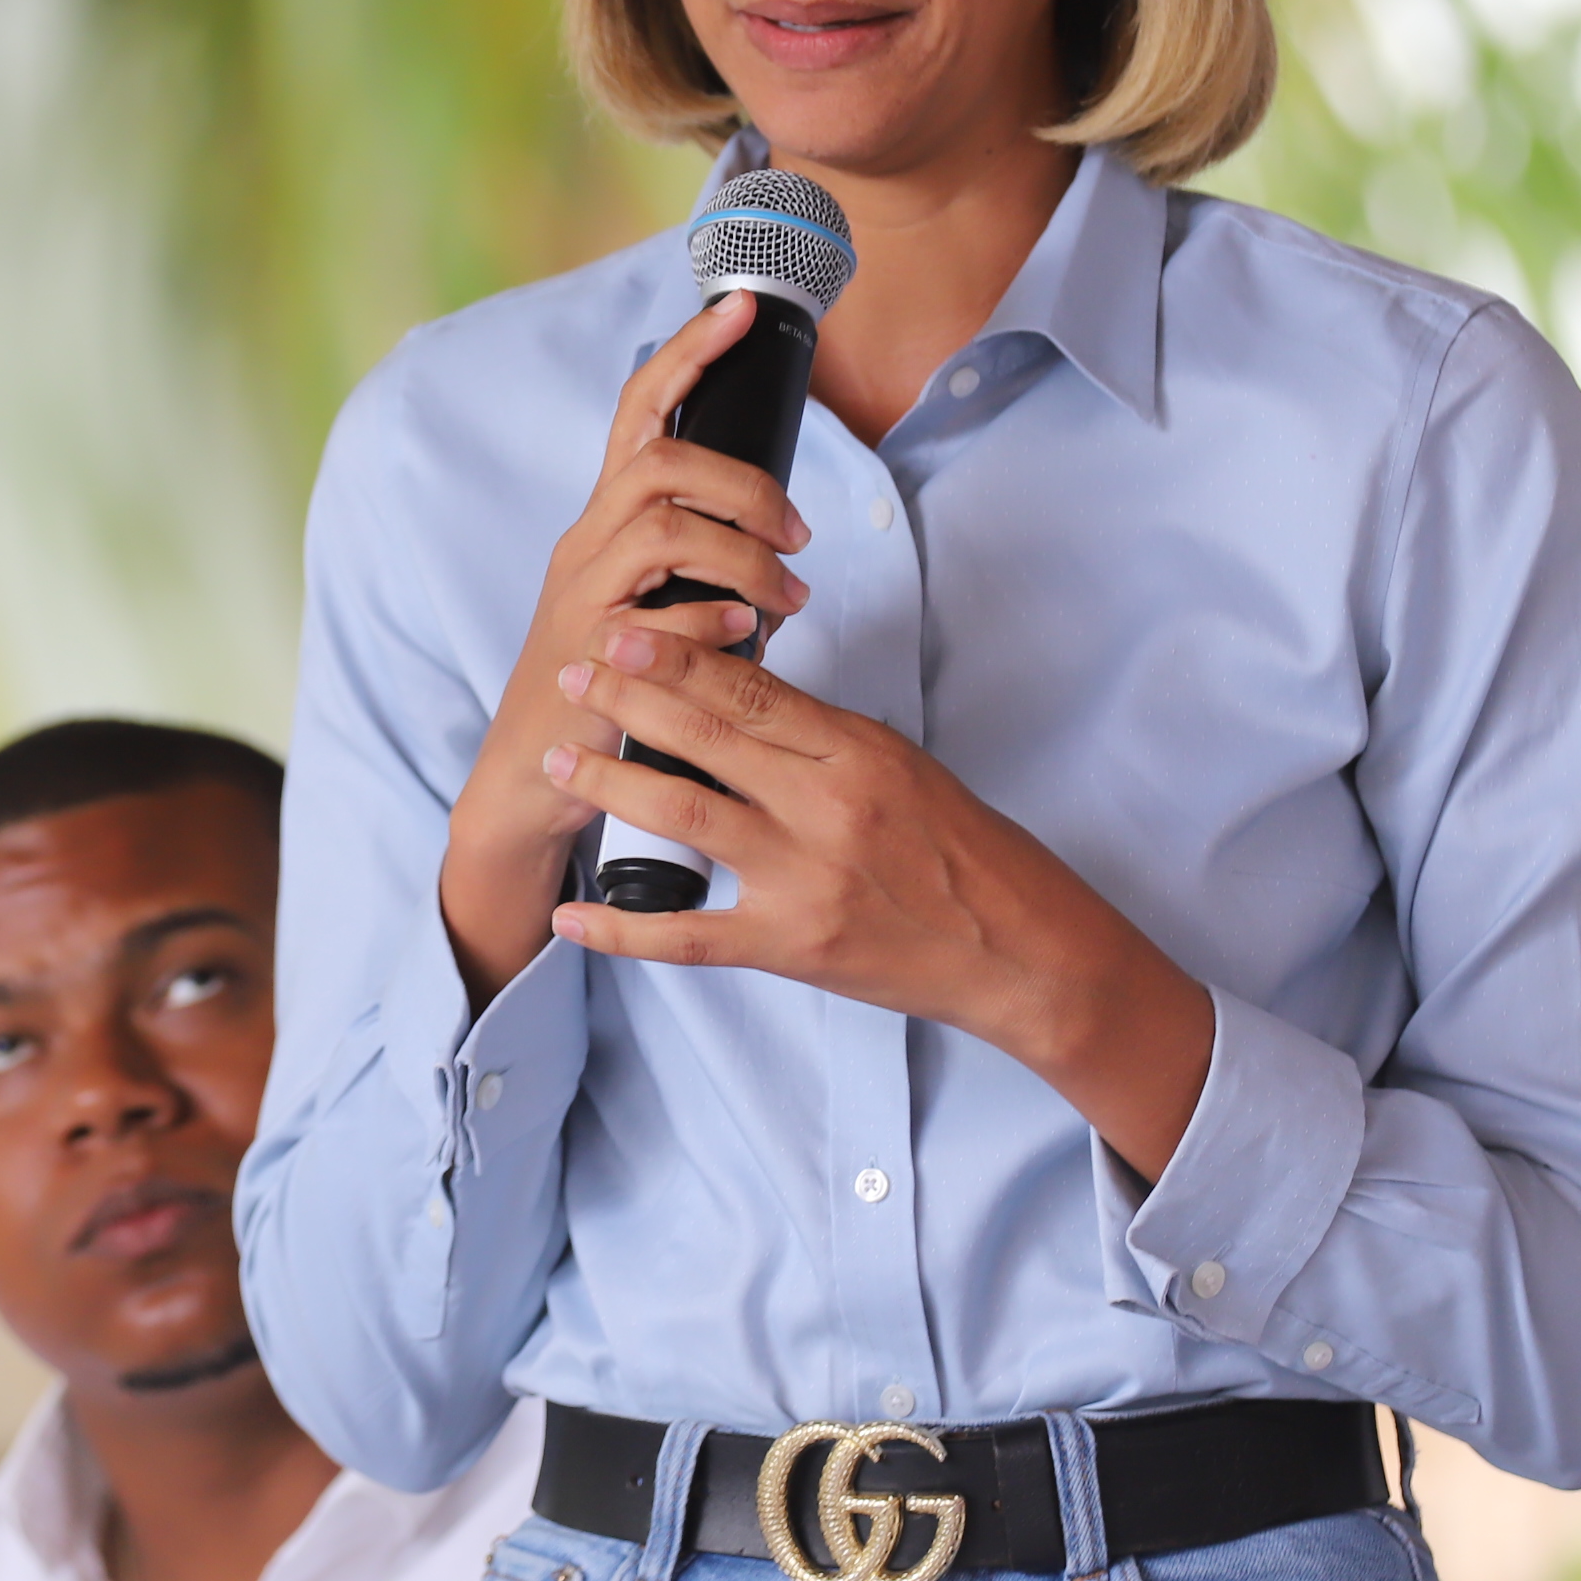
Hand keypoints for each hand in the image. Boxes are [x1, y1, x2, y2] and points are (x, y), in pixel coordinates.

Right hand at [442, 291, 815, 1004]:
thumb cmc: (612, 685)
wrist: (534, 776)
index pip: (639, 413)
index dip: (686, 354)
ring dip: (742, 557)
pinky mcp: (590, 661)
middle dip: (743, 484)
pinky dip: (713, 620)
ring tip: (787, 598)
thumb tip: (776, 527)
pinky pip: (658, 619)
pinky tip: (744, 637)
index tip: (736, 307)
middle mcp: (585, 548)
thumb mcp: (650, 602)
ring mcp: (583, 603)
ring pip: (663, 530)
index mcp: (605, 523)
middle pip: (658, 465)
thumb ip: (695, 558)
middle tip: (796, 533)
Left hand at [539, 617, 1218, 1182]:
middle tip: (572, 673)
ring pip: (683, 816)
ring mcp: (804, 879)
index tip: (622, 631)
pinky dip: (622, 928)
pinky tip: (570, 914)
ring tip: (559, 757)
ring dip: (608, 783)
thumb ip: (821, 736)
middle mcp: (825, 807)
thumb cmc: (965, 851)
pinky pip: (689, 936)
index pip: (749, 687)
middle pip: (704, 737)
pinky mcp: (790, 947)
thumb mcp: (903, 765)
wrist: (1021, 949)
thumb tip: (743, 692)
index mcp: (856, 752)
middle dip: (626, 699)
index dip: (675, 655)